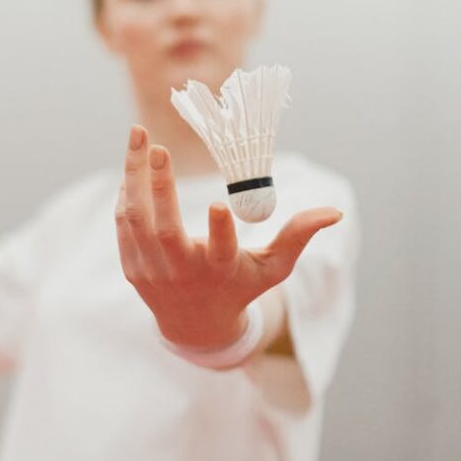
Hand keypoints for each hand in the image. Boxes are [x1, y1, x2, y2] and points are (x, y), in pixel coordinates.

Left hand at [115, 124, 342, 350]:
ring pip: (137, 220)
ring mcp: (153, 271)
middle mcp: (183, 273)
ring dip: (135, 176)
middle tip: (159, 147)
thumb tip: (335, 211)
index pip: (220, 253)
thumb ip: (297, 236)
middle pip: (165, 232)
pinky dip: (127, 193)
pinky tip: (133, 162)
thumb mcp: (272, 267)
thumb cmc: (240, 286)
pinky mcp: (133, 266)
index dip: (219, 231)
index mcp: (221, 272)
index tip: (218, 203)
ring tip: (138, 134)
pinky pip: (125, 225)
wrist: (194, 326)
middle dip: (161, 189)